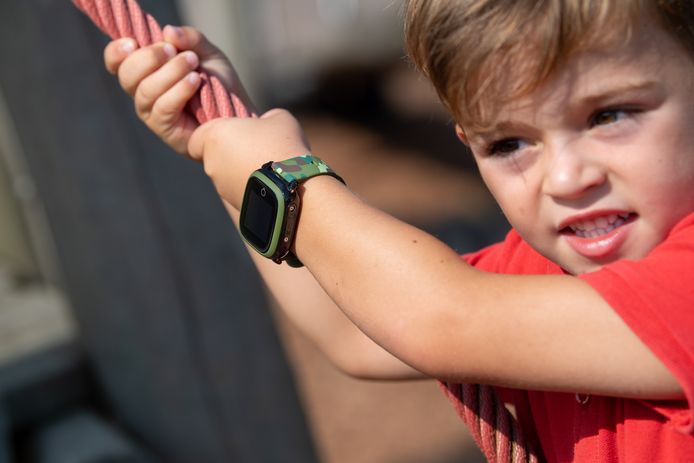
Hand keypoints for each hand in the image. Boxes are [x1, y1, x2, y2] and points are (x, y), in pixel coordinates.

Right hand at [103, 26, 253, 154]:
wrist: (239, 113)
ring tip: (194, 66)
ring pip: (145, 91)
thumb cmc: (219, 84)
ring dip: (170, 73)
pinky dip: (179, 91)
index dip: (117, 52)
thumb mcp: (207, 53)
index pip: (116, 62)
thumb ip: (189, 38)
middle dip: (150, 58)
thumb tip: (168, 32)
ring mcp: (152, 114)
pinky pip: (163, 108)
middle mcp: (143, 93)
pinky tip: (196, 81)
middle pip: (126, 75)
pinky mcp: (166, 130)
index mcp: (147, 72)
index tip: (133, 42)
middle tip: (176, 52)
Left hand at [188, 108, 311, 208]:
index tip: (231, 133)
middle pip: (212, 156)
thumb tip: (264, 124)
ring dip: (239, 170)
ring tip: (266, 168)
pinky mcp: (233, 203)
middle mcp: (211, 164)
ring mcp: (221, 187)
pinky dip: (248, 185)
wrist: (292, 185)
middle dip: (229, 152)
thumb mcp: (278, 117)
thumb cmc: (282, 145)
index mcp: (214, 136)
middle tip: (254, 148)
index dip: (212, 135)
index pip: (197, 137)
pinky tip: (269, 182)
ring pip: (225, 175)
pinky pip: (237, 189)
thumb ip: (263, 118)